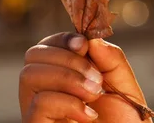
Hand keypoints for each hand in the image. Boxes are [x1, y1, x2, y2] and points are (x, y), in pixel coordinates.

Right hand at [19, 32, 151, 122]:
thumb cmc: (124, 120)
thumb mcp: (123, 83)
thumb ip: (111, 59)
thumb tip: (91, 38)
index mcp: (63, 75)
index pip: (47, 45)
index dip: (63, 39)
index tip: (84, 45)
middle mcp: (45, 91)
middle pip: (33, 55)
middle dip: (67, 59)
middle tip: (96, 78)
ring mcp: (38, 111)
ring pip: (29, 75)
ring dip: (68, 77)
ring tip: (94, 95)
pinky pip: (39, 104)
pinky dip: (68, 103)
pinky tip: (88, 115)